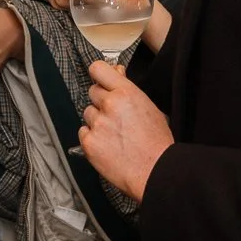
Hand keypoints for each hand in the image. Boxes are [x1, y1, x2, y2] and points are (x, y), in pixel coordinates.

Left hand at [78, 60, 173, 201]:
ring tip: (115, 134)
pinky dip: (92, 138)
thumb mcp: (149, 107)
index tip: (101, 79)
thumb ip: (129, 89)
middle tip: (115, 115)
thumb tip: (117, 73)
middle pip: (92, 92)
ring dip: (97, 121)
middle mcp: (109, 105)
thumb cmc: (157, 143)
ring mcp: (97, 124)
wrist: (154, 171)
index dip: (100, 74)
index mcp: (126, 93)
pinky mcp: (88, 142)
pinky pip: (83, 132)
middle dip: (101, 101)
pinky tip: (108, 144)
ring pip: (88, 113)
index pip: (98, 69)